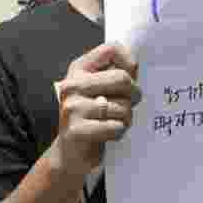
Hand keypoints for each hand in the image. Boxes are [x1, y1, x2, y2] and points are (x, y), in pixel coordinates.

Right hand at [50, 43, 141, 177]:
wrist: (69, 153)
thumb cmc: (92, 118)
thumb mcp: (99, 90)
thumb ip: (115, 75)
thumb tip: (134, 68)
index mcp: (79, 69)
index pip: (111, 49)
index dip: (129, 62)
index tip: (131, 77)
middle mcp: (72, 85)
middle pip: (122, 79)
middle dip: (133, 96)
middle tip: (129, 105)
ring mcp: (72, 107)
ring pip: (122, 107)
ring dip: (125, 119)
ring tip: (113, 122)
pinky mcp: (76, 130)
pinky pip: (115, 127)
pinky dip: (118, 133)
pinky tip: (108, 134)